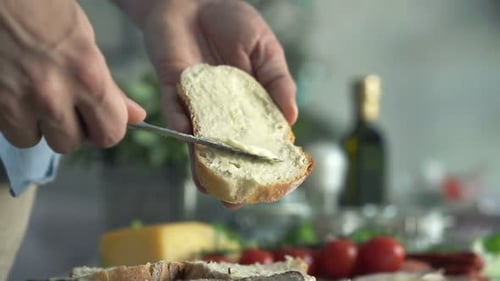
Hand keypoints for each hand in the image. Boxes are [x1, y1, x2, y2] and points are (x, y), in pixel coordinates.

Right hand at [0, 0, 145, 152]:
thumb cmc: (44, 9)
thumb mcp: (87, 43)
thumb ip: (111, 87)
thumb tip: (136, 116)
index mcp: (89, 76)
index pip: (111, 133)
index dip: (105, 129)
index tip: (99, 120)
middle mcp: (55, 93)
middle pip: (71, 144)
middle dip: (72, 130)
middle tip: (66, 107)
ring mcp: (20, 99)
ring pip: (37, 141)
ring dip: (40, 127)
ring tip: (38, 97)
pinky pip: (12, 132)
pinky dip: (16, 121)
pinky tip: (18, 95)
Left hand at [139, 0, 297, 207]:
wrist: (193, 0)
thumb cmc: (233, 21)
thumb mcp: (266, 49)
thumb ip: (279, 80)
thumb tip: (291, 119)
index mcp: (249, 101)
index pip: (258, 138)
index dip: (263, 162)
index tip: (270, 185)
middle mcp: (222, 108)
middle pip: (226, 148)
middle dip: (229, 175)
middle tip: (235, 201)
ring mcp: (197, 101)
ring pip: (199, 139)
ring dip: (202, 163)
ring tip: (208, 186)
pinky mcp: (173, 89)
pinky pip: (175, 110)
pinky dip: (181, 125)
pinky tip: (189, 138)